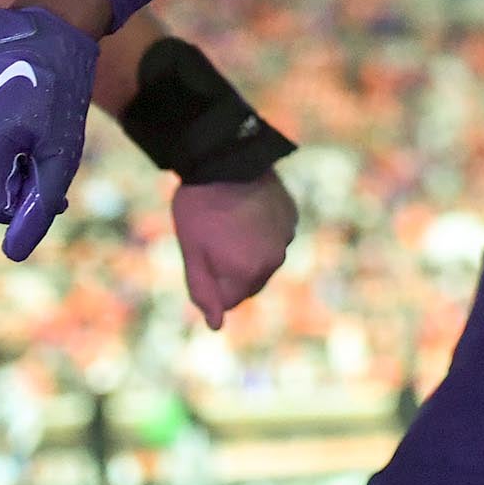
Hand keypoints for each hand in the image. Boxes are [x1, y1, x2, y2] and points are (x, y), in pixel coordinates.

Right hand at [0, 4, 99, 259]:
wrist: (46, 27)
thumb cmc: (61, 90)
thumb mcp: (62, 151)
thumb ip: (39, 204)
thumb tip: (14, 254)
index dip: (23, 197)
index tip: (42, 166)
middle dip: (11, 177)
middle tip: (40, 144)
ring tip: (23, 126)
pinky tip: (2, 113)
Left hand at [171, 171, 299, 328]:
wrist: (226, 158)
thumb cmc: (200, 208)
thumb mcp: (192, 252)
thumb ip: (203, 292)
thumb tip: (216, 326)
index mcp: (248, 271)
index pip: (229, 300)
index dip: (211, 281)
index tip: (201, 254)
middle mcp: (274, 258)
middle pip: (249, 281)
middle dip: (231, 270)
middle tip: (213, 239)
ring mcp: (286, 235)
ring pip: (263, 258)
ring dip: (248, 250)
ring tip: (229, 222)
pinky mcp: (291, 215)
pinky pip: (275, 235)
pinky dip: (261, 230)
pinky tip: (246, 210)